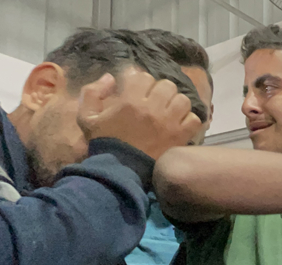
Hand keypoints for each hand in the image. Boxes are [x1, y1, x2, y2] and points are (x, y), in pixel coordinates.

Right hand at [78, 70, 201, 159]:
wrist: (120, 171)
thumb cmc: (105, 143)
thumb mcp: (87, 117)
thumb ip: (92, 93)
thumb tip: (110, 78)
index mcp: (130, 100)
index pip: (144, 76)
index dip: (141, 82)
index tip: (138, 92)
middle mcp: (152, 108)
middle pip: (167, 85)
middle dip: (161, 91)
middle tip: (156, 102)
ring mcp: (169, 122)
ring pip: (183, 100)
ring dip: (177, 104)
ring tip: (170, 112)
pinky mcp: (180, 136)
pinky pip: (194, 119)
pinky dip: (188, 120)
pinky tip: (179, 125)